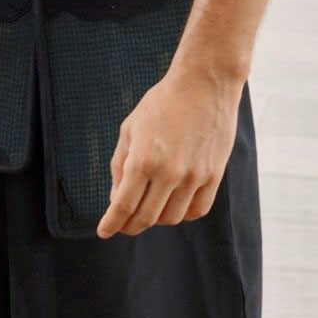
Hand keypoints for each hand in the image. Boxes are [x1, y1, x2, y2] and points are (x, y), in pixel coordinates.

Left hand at [97, 65, 242, 238]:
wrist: (204, 85)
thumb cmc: (162, 103)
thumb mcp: (130, 129)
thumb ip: (120, 165)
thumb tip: (116, 198)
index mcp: (143, 159)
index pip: (124, 205)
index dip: (112, 223)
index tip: (104, 232)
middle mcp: (169, 173)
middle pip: (146, 218)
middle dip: (129, 226)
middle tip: (122, 225)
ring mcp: (194, 177)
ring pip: (172, 218)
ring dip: (155, 219)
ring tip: (147, 208)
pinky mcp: (214, 176)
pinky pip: (197, 210)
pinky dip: (182, 213)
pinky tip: (173, 204)